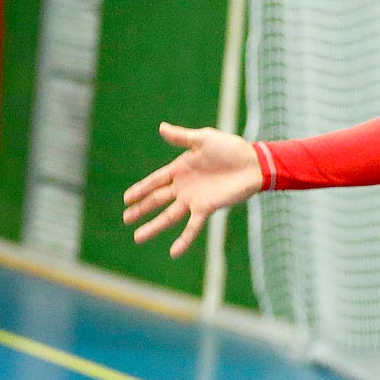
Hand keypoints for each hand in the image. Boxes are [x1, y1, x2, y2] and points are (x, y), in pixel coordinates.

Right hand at [123, 123, 263, 257]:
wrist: (253, 163)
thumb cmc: (231, 148)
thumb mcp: (204, 139)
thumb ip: (182, 137)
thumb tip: (161, 127)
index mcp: (180, 169)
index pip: (155, 181)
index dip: (141, 189)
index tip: (126, 198)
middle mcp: (184, 187)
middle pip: (157, 200)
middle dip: (141, 209)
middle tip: (126, 218)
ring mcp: (194, 199)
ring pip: (169, 216)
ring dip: (153, 227)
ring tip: (138, 237)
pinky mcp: (207, 208)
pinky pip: (192, 227)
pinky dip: (183, 240)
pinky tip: (173, 252)